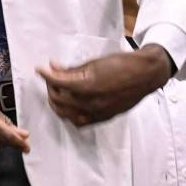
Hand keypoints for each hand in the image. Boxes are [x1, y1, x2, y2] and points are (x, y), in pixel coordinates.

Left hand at [37, 44, 172, 126]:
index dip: (46, 75)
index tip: (40, 69)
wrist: (144, 75)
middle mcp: (92, 103)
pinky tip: (68, 105)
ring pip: (67, 115)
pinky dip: (70, 115)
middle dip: (50, 88)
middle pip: (59, 101)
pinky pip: (81, 122)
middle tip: (50, 78)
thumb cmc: (122, 65)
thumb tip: (54, 67)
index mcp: (88, 87)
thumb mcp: (93, 63)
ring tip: (56, 91)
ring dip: (57, 104)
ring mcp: (99, 113)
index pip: (58, 84)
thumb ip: (71, 69)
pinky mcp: (105, 117)